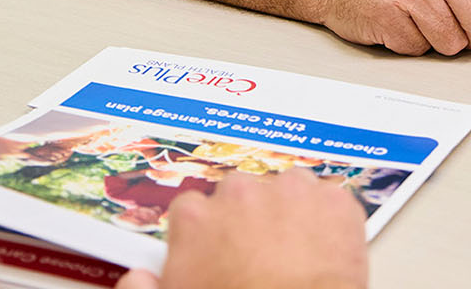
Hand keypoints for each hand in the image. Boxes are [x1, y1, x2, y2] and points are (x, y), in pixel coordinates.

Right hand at [116, 169, 367, 288]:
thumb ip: (144, 287)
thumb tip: (136, 277)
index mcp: (195, 218)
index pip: (193, 212)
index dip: (208, 236)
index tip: (218, 256)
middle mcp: (239, 193)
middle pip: (240, 196)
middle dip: (249, 221)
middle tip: (260, 259)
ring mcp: (289, 191)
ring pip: (287, 192)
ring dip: (290, 215)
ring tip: (297, 253)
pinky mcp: (333, 201)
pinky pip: (330, 201)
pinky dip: (330, 221)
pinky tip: (327, 249)